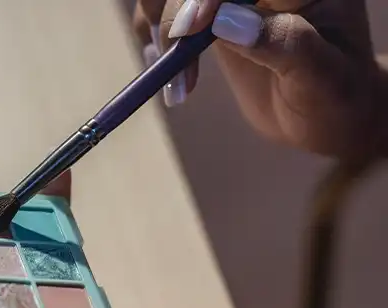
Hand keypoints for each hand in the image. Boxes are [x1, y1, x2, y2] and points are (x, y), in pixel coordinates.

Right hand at [133, 1, 384, 157]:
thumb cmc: (335, 98)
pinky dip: (153, 29)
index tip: (190, 30)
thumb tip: (226, 21)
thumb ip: (284, 43)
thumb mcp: (321, 77)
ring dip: (159, 19)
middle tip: (167, 60)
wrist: (328, 114)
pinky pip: (170, 5)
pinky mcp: (215, 13)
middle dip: (178, 10)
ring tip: (165, 69)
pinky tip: (161, 63)